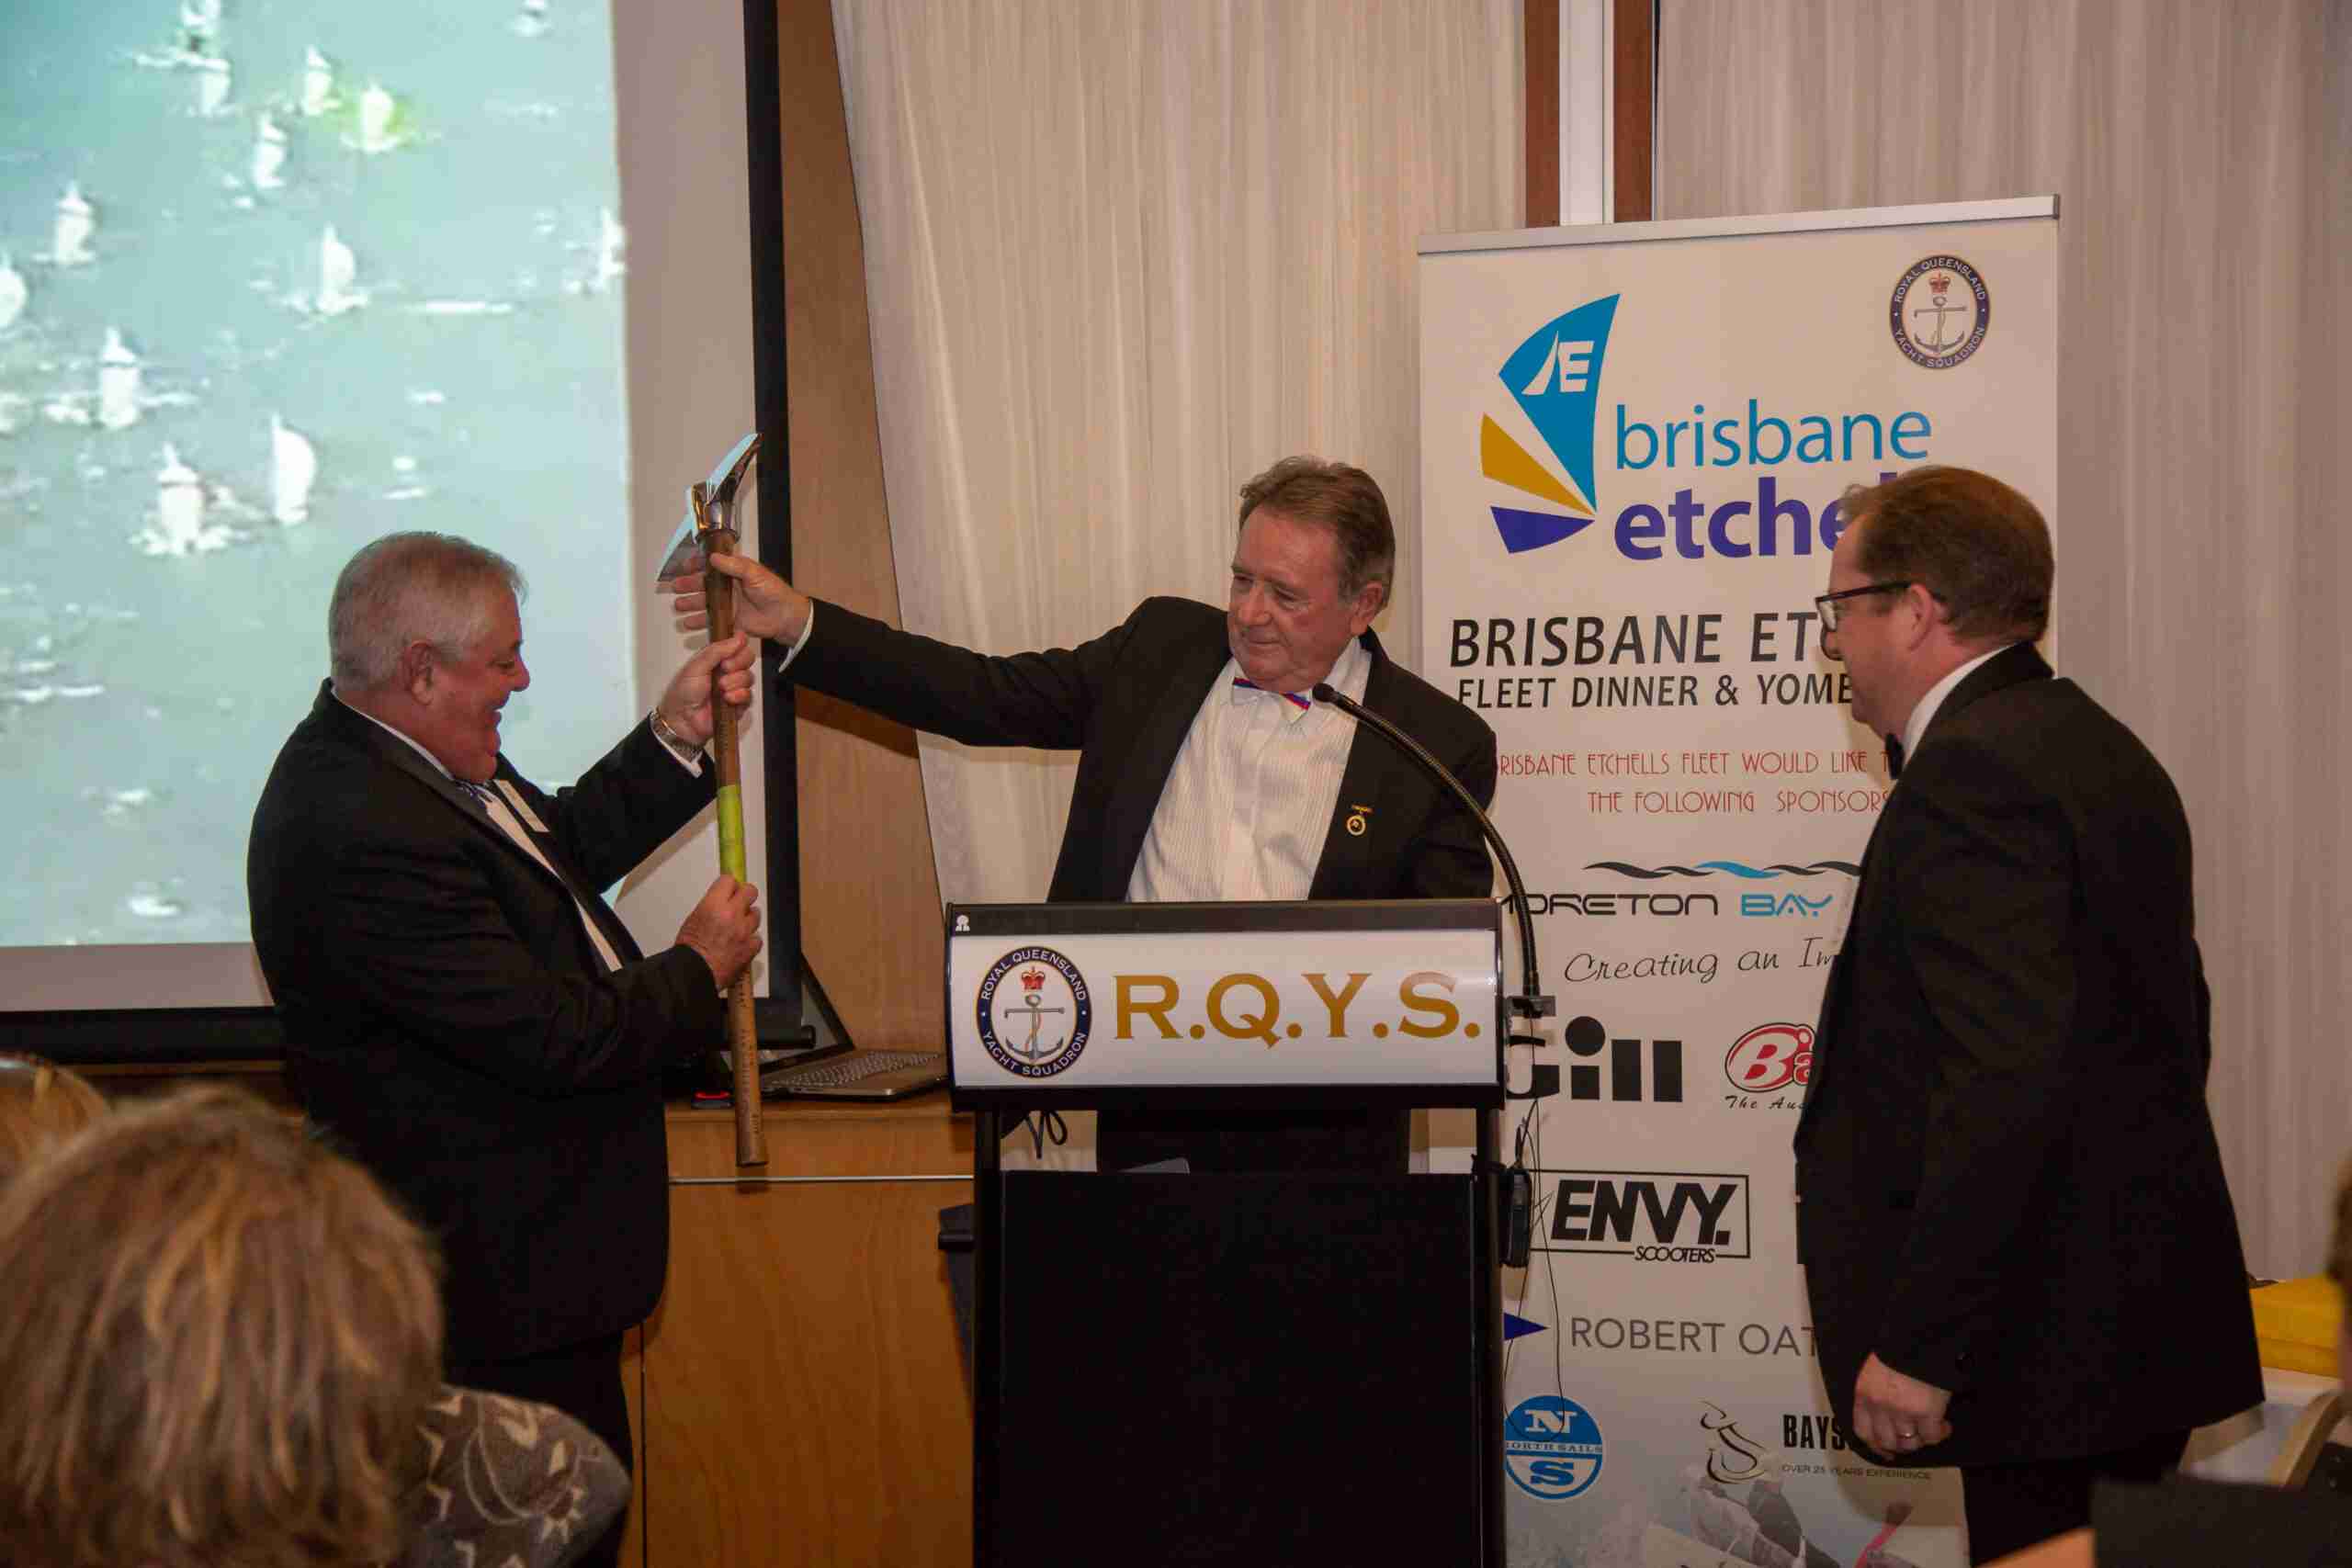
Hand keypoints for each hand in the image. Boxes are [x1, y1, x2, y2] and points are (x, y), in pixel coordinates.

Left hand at [655, 633, 756, 748]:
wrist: (682, 720)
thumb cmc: (683, 693)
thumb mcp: (696, 666)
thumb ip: (717, 650)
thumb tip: (739, 636)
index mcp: (716, 658)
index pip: (737, 645)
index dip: (738, 647)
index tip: (729, 653)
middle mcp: (726, 671)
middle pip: (747, 658)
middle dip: (738, 664)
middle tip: (724, 670)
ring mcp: (733, 687)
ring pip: (749, 677)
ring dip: (735, 682)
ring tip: (721, 688)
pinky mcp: (738, 704)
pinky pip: (749, 696)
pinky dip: (739, 696)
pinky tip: (728, 699)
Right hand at [663, 550, 809, 643]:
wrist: (784, 616)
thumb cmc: (773, 591)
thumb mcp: (754, 573)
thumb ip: (734, 565)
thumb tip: (714, 557)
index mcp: (734, 572)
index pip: (711, 565)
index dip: (697, 565)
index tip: (685, 567)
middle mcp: (728, 587)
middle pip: (703, 585)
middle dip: (688, 585)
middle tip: (676, 587)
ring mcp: (728, 604)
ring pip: (704, 603)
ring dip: (690, 604)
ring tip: (678, 606)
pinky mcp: (729, 620)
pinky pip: (711, 621)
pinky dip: (699, 622)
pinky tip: (688, 624)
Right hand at [676, 874, 760, 989]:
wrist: (693, 973)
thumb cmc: (689, 950)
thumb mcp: (694, 918)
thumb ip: (711, 907)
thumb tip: (721, 903)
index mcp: (714, 905)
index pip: (729, 880)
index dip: (729, 885)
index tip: (729, 889)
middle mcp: (732, 914)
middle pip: (750, 891)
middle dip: (745, 895)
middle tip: (739, 902)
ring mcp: (744, 931)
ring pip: (756, 914)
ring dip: (748, 918)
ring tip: (737, 927)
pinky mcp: (751, 947)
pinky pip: (757, 937)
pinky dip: (751, 940)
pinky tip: (741, 943)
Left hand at [1852, 1351, 1952, 1457]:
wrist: (1919, 1338)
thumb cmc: (1898, 1351)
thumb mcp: (1875, 1371)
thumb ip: (1876, 1394)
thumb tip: (1886, 1417)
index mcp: (1864, 1395)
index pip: (1863, 1432)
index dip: (1875, 1446)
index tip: (1886, 1452)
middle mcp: (1880, 1407)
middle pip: (1887, 1441)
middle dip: (1901, 1445)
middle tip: (1914, 1439)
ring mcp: (1903, 1412)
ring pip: (1910, 1442)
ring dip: (1921, 1439)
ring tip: (1930, 1429)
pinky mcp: (1927, 1413)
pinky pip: (1932, 1437)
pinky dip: (1940, 1434)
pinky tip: (1944, 1425)